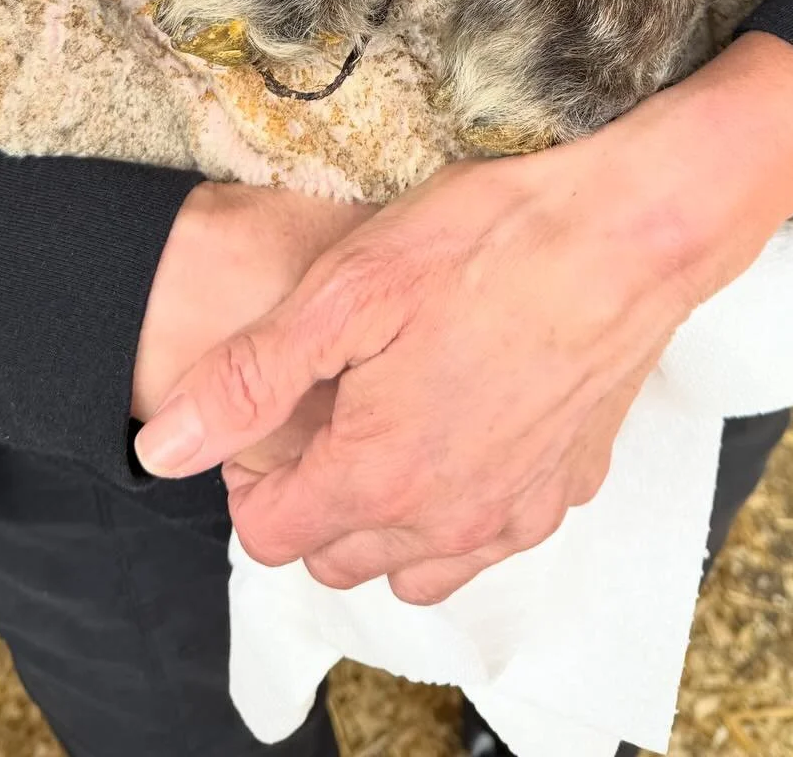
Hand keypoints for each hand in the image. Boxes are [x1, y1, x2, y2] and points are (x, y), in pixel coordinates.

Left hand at [135, 33, 792, 601]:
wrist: (631, 228)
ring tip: (382, 421)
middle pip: (338, 556)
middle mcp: (449, 519)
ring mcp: (516, 510)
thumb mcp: (346, 289)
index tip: (264, 411)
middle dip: (308, 498)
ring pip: (415, 564)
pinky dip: (457, 510)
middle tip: (318, 406)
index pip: (272, 534)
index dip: (247, 476)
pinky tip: (461, 428)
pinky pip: (490, 538)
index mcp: (380, 476)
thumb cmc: (491, 240)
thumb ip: (249, 380)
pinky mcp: (568, 484)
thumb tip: (161, 448)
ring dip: (380, 518)